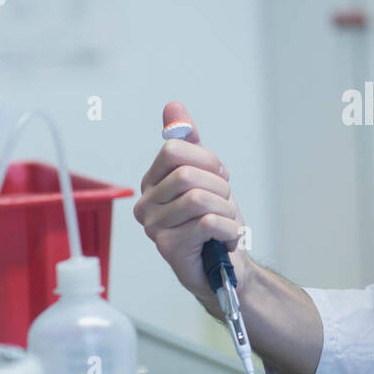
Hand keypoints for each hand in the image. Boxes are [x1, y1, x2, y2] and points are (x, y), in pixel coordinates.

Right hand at [134, 102, 252, 317]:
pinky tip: (226, 238)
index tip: (220, 177)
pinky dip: (228, 228)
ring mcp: (153, 227)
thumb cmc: (214, 222)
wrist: (226, 268)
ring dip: (226, 210)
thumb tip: (173, 106)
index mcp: (152, 182)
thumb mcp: (206, 176)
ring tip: (226, 222)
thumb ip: (189, 142)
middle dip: (220, 187)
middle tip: (225, 205)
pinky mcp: (168, 248)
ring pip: (198, 198)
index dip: (207, 160)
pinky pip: (207, 222)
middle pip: (187, 175)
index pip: (174, 150)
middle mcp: (145, 204)